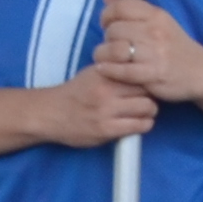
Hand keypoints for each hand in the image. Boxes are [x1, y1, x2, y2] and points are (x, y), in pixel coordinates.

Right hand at [35, 66, 161, 149]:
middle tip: (148, 100)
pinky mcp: (106, 130)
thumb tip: (142, 72)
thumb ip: (116, 72)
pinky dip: (144, 125)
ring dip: (150, 112)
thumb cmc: (75, 93)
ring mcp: (106, 111)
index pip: (140, 71)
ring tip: (144, 113)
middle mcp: (106, 90)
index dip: (148, 78)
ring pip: (147, 108)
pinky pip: (138, 126)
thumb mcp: (93, 73)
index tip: (148, 84)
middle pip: (147, 89)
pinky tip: (139, 124)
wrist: (51, 114)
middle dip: (151, 95)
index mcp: (104, 73)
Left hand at [90, 0, 202, 103]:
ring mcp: (154, 53)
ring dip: (102, 55)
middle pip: (114, 29)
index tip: (106, 24)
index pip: (122, 6)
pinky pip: (121, 70)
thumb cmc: (175, 47)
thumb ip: (131, 10)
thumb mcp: (158, 22)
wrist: (201, 73)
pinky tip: (105, 70)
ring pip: (114, 49)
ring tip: (105, 59)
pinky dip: (108, 70)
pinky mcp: (152, 74)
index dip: (107, 14)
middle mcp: (155, 31)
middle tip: (110, 46)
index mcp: (156, 15)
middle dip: (106, 38)